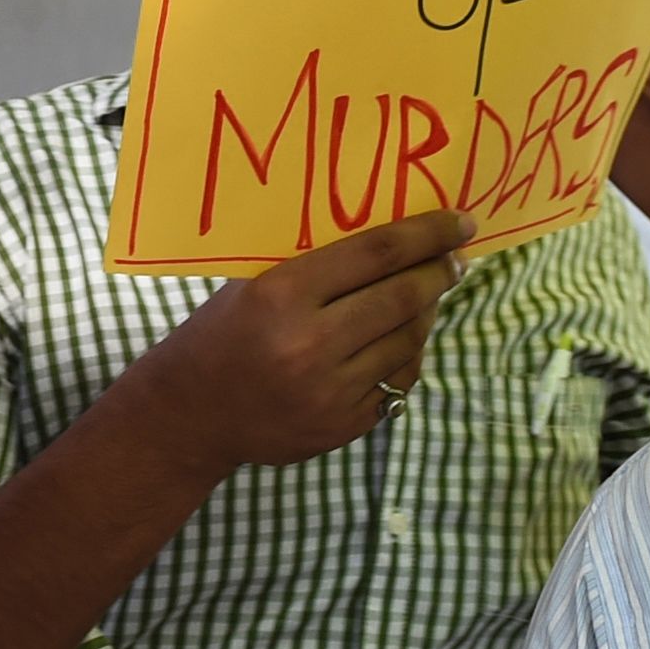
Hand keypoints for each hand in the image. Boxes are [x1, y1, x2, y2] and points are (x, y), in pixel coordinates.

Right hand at [120, 210, 472, 481]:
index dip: (427, 234)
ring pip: (408, 342)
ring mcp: (330, 392)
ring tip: (432, 294)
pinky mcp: (343, 426)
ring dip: (428, 313)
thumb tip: (388, 237)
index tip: (458, 222)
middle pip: (402, 298)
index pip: (376, 254)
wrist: (191, 416)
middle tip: (455, 259)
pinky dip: (409, 354)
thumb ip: (312, 265)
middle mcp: (310, 344)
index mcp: (282, 296)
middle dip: (439, 273)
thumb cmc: (220, 335)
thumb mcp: (252, 285)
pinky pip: (398, 382)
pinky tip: (406, 336)